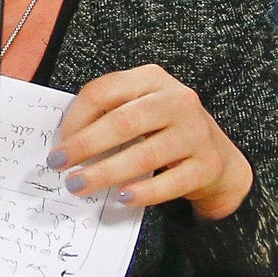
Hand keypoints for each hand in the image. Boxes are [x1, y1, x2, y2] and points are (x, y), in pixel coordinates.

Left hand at [51, 65, 253, 219]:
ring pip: (144, 154)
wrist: (218, 158)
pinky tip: (121, 198)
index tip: (59, 142)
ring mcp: (195, 132)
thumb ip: (109, 115)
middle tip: (59, 165)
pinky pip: (169, 182)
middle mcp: (177, 100)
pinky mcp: (207, 165)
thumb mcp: (141, 109)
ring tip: (78, 186)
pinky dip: (142, 192)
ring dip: (105, 173)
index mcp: (152, 79)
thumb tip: (65, 142)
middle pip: (123, 121)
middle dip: (85, 145)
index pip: (105, 91)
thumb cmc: (165, 131)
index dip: (76, 117)